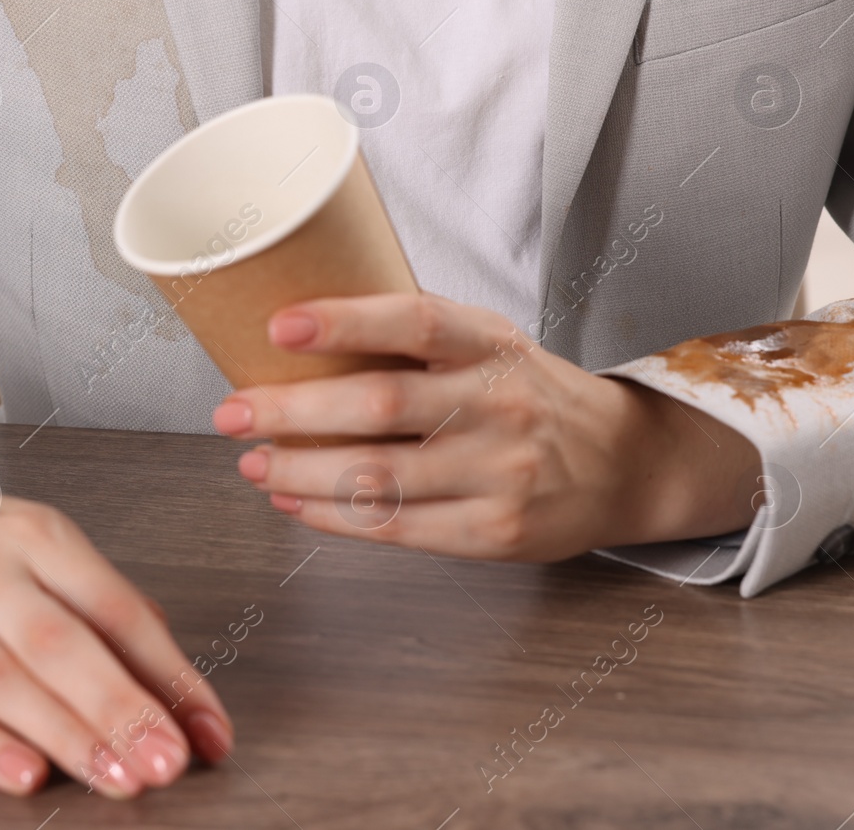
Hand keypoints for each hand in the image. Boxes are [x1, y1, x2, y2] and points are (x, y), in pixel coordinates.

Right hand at [0, 437, 232, 797]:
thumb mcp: (47, 550)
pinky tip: (24, 774)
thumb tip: (176, 686)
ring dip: (67, 736)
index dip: (170, 675)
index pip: (118, 611)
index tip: (208, 731)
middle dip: (121, 709)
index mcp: (41, 538)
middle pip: (62, 645)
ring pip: (5, 680)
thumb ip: (109, 609)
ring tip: (117, 777)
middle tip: (167, 762)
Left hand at [211, 293, 761, 559]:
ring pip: (378, 477)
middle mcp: (498, 405)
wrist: (621, 463)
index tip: (279, 325)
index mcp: (491, 343)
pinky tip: (291, 500)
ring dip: (299, 471)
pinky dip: (330, 515)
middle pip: (380, 406)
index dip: (345, 321)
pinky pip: (395, 527)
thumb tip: (294, 325)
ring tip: (251, 461)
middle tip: (232, 411)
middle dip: (292, 411)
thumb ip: (413, 336)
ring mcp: (499, 474)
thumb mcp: (488, 341)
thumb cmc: (527, 392)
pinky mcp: (494, 533)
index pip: (416, 322)